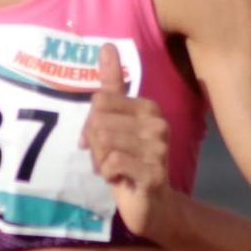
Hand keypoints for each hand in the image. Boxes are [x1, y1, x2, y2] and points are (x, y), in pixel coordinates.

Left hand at [81, 44, 178, 240]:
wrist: (150, 204)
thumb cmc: (128, 161)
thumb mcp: (115, 122)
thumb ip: (112, 86)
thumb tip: (106, 46)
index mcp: (148, 108)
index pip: (101, 101)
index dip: (91, 124)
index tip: (100, 140)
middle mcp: (158, 123)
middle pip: (99, 122)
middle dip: (95, 145)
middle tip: (108, 159)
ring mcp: (159, 148)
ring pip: (104, 141)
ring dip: (100, 161)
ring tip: (114, 169)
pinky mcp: (155, 172)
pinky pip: (113, 162)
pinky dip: (107, 174)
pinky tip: (119, 179)